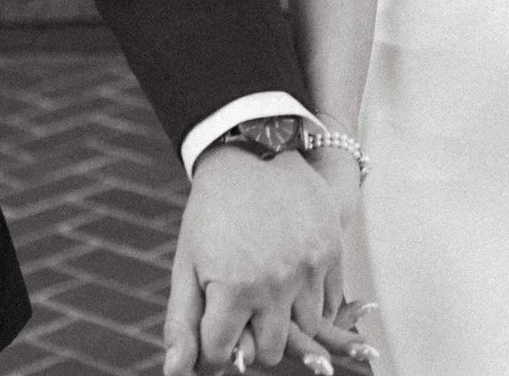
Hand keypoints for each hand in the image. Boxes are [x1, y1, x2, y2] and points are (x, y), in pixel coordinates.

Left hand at [164, 147, 364, 374]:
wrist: (253, 153)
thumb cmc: (212, 213)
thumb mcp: (187, 264)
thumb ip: (182, 323)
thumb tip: (177, 373)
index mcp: (233, 289)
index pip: (223, 354)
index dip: (214, 350)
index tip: (214, 332)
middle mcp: (275, 284)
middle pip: (270, 351)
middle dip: (252, 341)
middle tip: (243, 314)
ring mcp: (308, 268)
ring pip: (304, 331)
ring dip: (285, 321)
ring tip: (268, 293)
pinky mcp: (331, 252)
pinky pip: (330, 304)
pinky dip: (312, 303)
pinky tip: (292, 282)